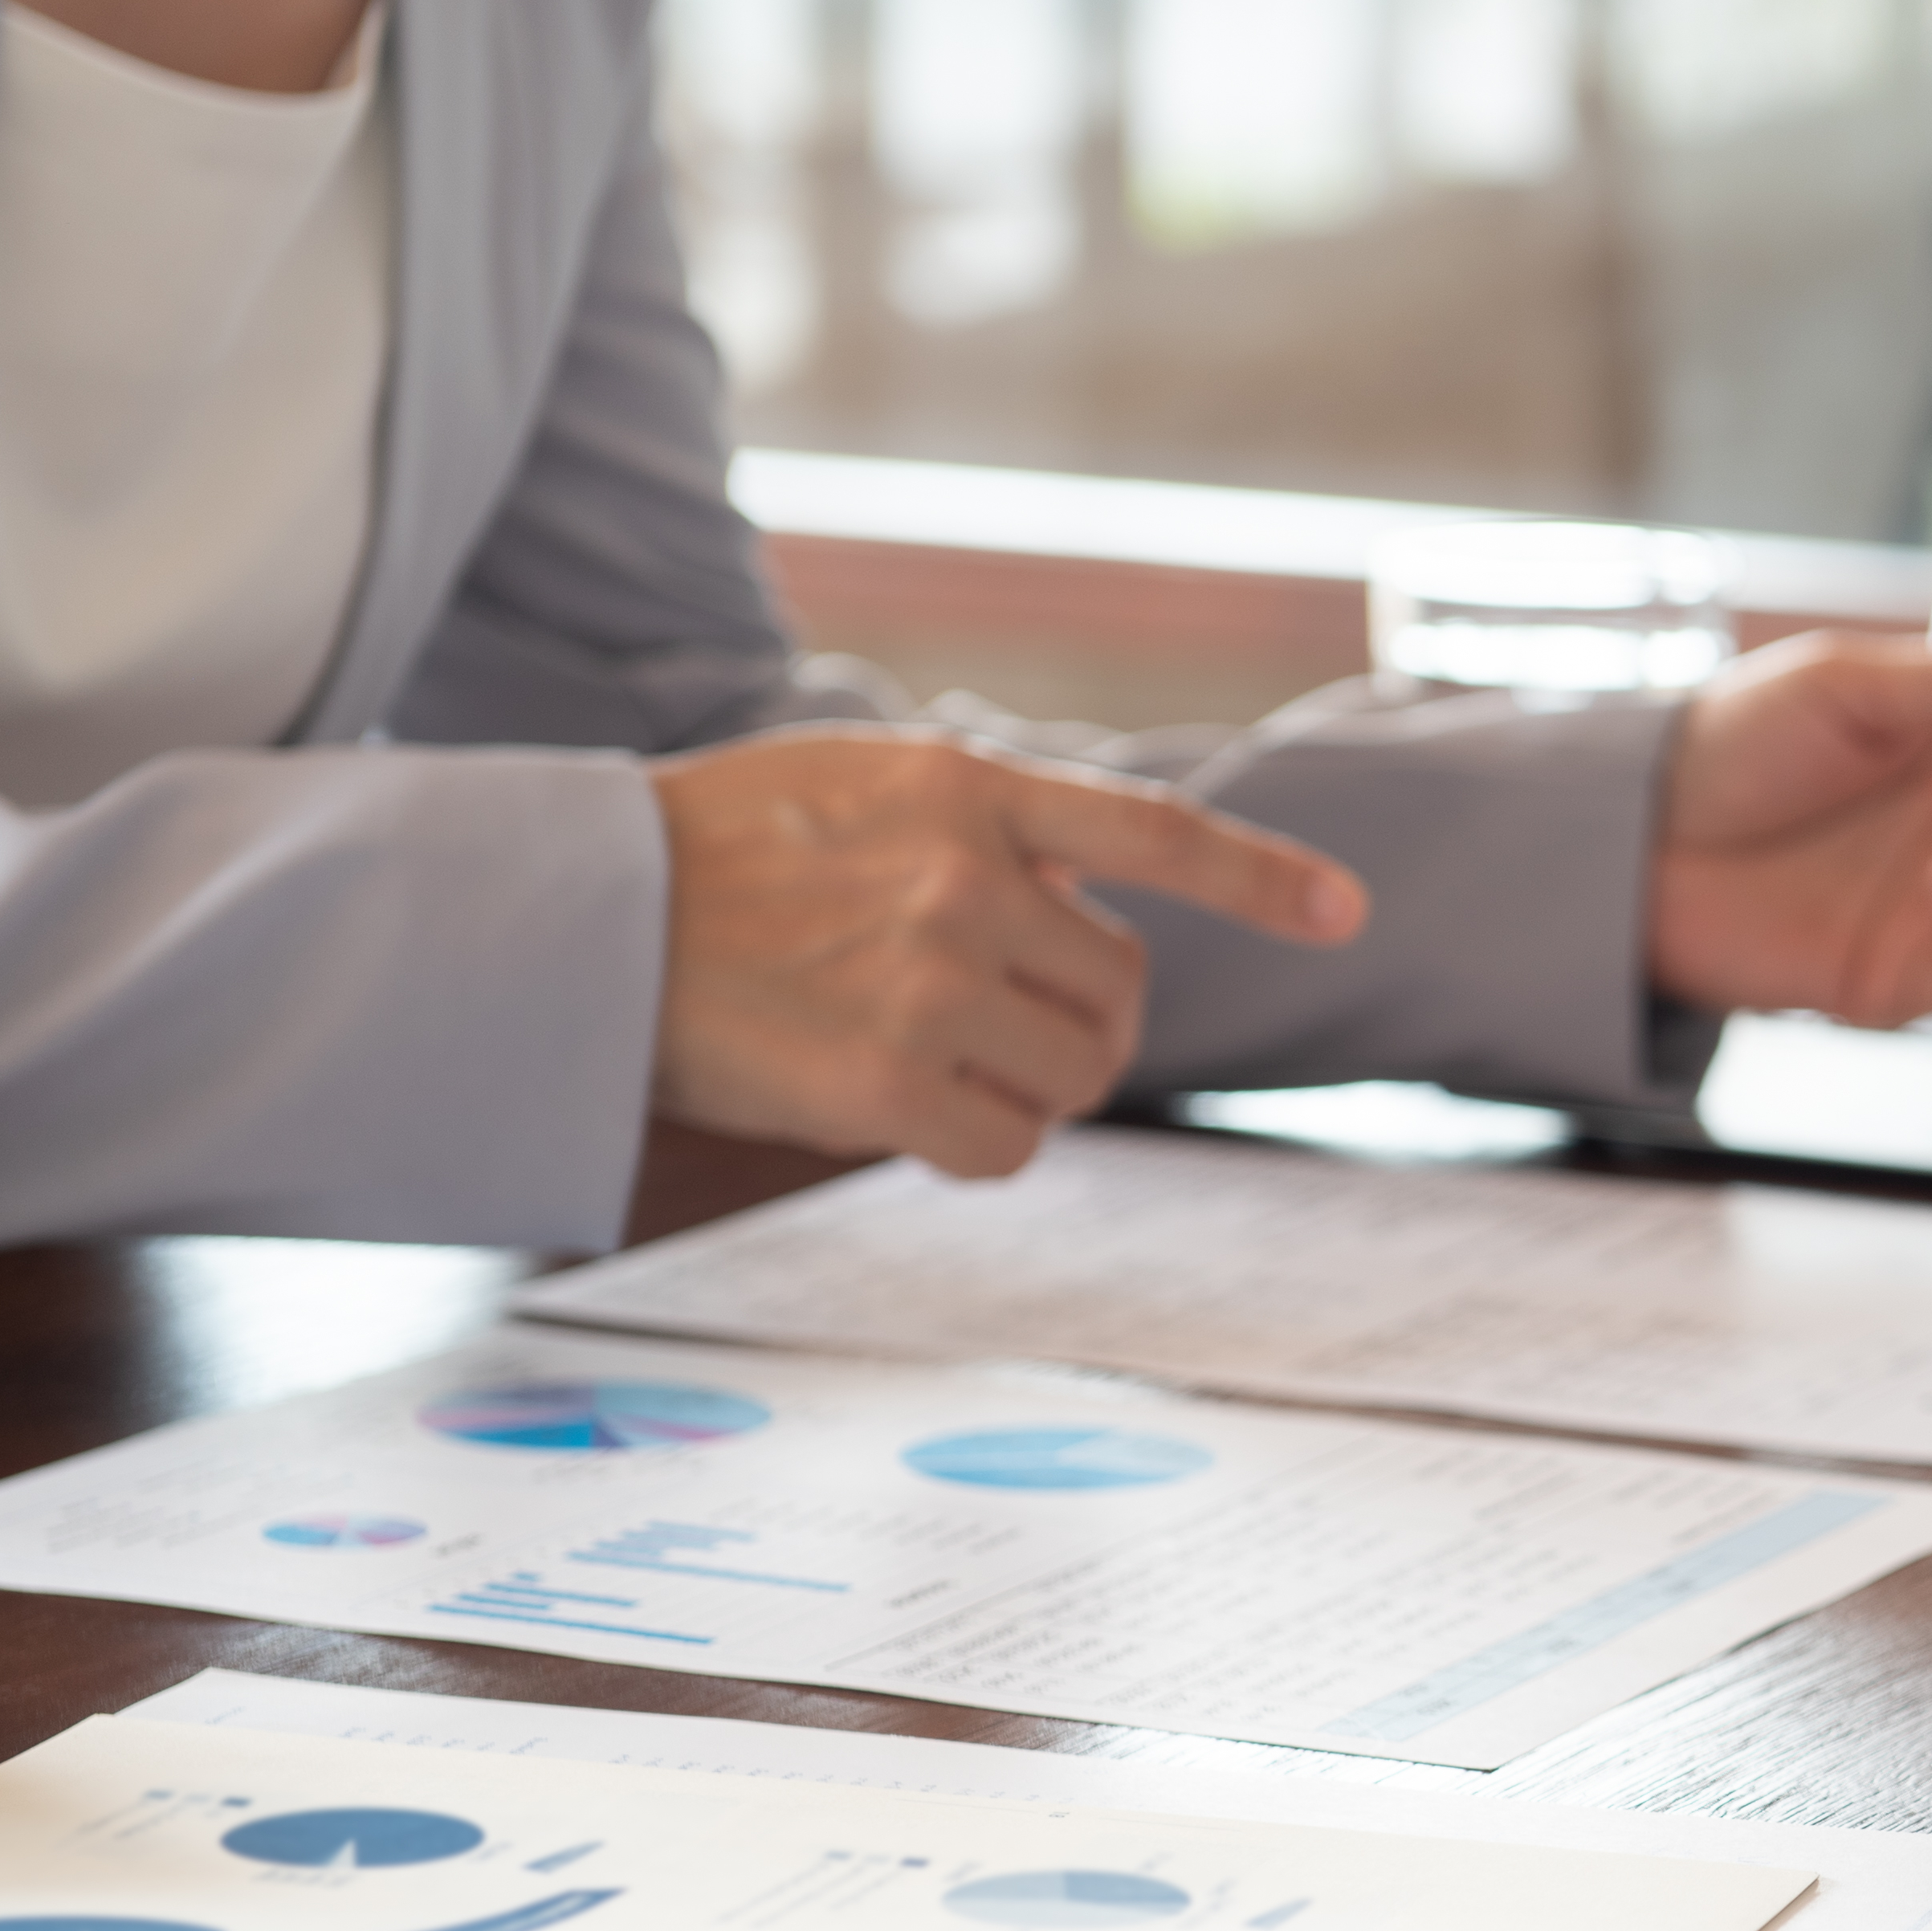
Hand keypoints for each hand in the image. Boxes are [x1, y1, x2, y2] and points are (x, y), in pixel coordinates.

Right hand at [649, 725, 1364, 1174]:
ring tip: (924, 1047)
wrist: (583, 920)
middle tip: (983, 1013)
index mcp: (965, 789)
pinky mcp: (885, 1080)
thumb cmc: (722, 855)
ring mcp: (928, 980)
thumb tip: (1094, 906)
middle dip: (1076, 1016)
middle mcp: (964, 879)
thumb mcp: (862, 784)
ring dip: (1026, 1080)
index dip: (1262, 878)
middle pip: (1120, 991)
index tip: (1348, 914)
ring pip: (1076, 1074)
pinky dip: (976, 1142)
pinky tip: (898, 1104)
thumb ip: (985, 825)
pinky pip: (1008, 1146)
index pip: (1152, 832)